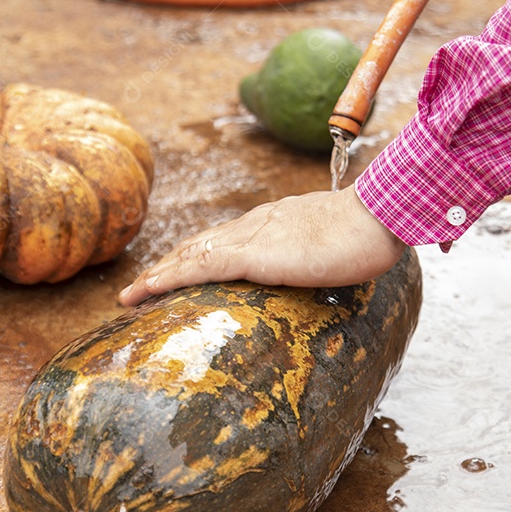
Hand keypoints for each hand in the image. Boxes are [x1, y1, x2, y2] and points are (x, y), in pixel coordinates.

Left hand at [117, 185, 407, 306]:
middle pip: (199, 244)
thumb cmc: (373, 232)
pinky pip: (200, 266)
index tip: (176, 272)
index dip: (196, 255)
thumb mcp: (339, 246)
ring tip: (131, 295)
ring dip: (158, 275)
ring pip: (190, 254)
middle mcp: (255, 225)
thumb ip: (324, 255)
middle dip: (168, 265)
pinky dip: (169, 278)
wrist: (380, 216)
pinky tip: (147, 290)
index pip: (224, 239)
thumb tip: (328, 267)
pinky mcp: (254, 255)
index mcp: (274, 223)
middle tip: (141, 288)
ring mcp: (252, 237)